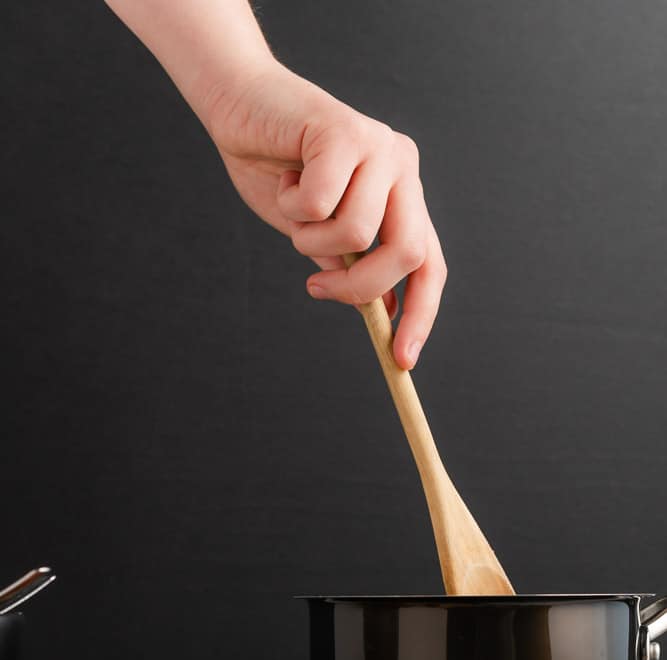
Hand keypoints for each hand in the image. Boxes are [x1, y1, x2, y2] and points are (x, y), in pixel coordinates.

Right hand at [206, 63, 446, 368]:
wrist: (240, 108)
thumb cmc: (278, 173)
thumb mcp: (319, 234)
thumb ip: (349, 266)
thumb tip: (378, 312)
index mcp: (405, 196)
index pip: (431, 265)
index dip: (421, 315)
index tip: (401, 358)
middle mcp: (403, 168)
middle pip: (408, 252)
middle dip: (360, 287)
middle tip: (317, 288)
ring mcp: (379, 147)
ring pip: (356, 233)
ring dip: (309, 239)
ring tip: (293, 210)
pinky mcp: (345, 130)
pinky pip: (320, 204)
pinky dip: (290, 206)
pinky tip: (285, 178)